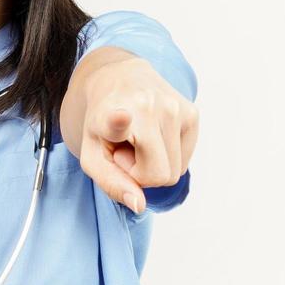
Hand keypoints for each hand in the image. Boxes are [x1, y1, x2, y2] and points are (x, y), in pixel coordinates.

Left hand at [77, 57, 198, 213]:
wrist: (119, 79)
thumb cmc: (103, 123)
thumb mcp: (92, 155)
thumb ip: (111, 183)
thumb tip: (139, 204)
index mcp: (112, 113)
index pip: (118, 120)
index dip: (119, 121)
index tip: (122, 116)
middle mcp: (147, 106)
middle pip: (159, 176)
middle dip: (141, 173)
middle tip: (126, 149)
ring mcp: (174, 107)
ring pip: (175, 172)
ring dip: (155, 163)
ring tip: (139, 139)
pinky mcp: (192, 112)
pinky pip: (184, 162)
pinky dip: (168, 156)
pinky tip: (154, 134)